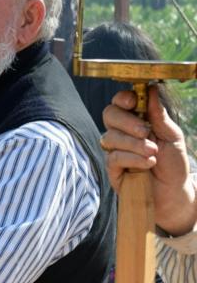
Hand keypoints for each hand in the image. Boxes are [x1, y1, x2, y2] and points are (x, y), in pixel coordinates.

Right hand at [102, 86, 196, 235]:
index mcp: (136, 120)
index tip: (133, 100)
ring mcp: (115, 150)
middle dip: (126, 121)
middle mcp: (122, 132)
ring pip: (111, 136)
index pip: (120, 102)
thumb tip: (152, 90)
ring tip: (153, 152)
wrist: (174, 192)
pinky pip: (114, 157)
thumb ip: (160, 115)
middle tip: (145, 131)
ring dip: (134, 144)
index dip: (123, 98)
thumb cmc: (173, 164)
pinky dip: (132, 158)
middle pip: (109, 115)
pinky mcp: (112, 168)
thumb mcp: (173, 136)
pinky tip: (148, 163)